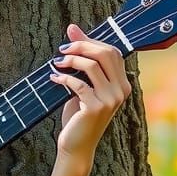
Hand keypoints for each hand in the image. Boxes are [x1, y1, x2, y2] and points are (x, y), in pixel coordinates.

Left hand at [49, 22, 131, 172]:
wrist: (76, 146)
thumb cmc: (78, 116)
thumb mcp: (82, 87)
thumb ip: (81, 63)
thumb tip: (73, 29)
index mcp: (123, 84)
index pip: (112, 51)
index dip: (91, 40)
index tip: (71, 35)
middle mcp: (121, 90)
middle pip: (105, 54)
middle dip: (81, 46)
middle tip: (62, 49)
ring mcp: (110, 99)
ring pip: (92, 66)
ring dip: (71, 60)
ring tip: (56, 63)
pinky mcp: (96, 107)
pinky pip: (79, 84)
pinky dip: (63, 78)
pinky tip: (53, 78)